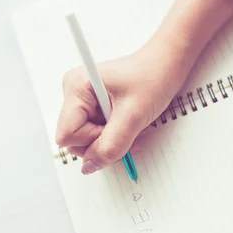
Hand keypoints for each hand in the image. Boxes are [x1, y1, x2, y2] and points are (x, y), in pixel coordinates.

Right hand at [55, 51, 172, 173]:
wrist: (166, 65)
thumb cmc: (153, 77)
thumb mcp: (133, 116)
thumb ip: (110, 146)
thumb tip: (90, 167)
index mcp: (76, 88)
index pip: (67, 136)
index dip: (92, 142)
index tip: (115, 129)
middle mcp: (74, 93)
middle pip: (75, 141)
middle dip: (102, 143)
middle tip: (125, 128)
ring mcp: (83, 101)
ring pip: (88, 141)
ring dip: (111, 141)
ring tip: (130, 125)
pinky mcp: (93, 107)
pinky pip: (97, 134)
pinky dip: (114, 136)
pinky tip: (127, 126)